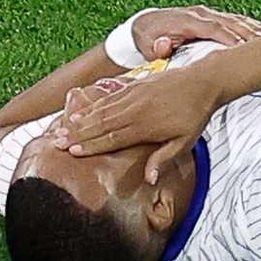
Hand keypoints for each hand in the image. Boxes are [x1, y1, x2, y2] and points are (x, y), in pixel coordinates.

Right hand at [60, 58, 219, 171]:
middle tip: (55, 142)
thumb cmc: (195, 114)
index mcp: (145, 126)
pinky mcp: (135, 85)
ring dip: (80, 120)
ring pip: (101, 110)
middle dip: (77, 134)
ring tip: (61, 128)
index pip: (112, 138)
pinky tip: (79, 110)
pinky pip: (108, 97)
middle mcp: (135, 110)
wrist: (205, 80)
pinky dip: (92, 104)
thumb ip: (164, 158)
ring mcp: (133, 95)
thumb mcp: (186, 141)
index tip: (72, 152)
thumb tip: (149, 179)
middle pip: (100, 124)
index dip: (91, 145)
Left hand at [136, 6, 260, 62]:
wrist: (145, 25)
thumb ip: (157, 47)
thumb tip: (163, 45)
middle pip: (230, 22)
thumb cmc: (148, 38)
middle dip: (249, 33)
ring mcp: (208, 14)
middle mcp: (200, 13)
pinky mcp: (214, 17)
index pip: (213, 28)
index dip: (229, 37)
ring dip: (255, 28)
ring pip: (237, 20)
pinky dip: (253, 26)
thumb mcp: (147, 44)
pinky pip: (237, 20)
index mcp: (186, 20)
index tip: (243, 48)